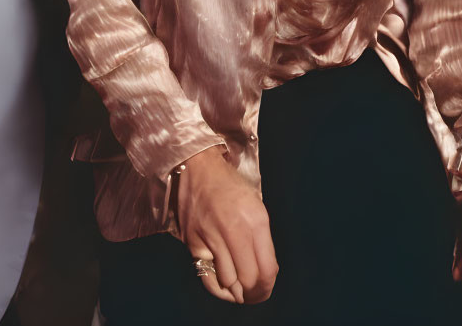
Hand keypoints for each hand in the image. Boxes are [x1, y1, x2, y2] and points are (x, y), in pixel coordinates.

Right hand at [177, 146, 277, 304]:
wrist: (198, 166)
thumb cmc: (231, 186)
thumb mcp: (256, 207)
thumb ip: (262, 241)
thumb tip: (263, 275)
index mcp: (255, 219)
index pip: (267, 270)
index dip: (268, 287)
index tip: (266, 288)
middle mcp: (234, 229)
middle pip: (249, 280)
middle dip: (255, 294)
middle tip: (254, 294)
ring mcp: (211, 236)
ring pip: (229, 282)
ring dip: (236, 291)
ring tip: (240, 289)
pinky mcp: (192, 241)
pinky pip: (207, 276)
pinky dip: (218, 287)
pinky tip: (224, 286)